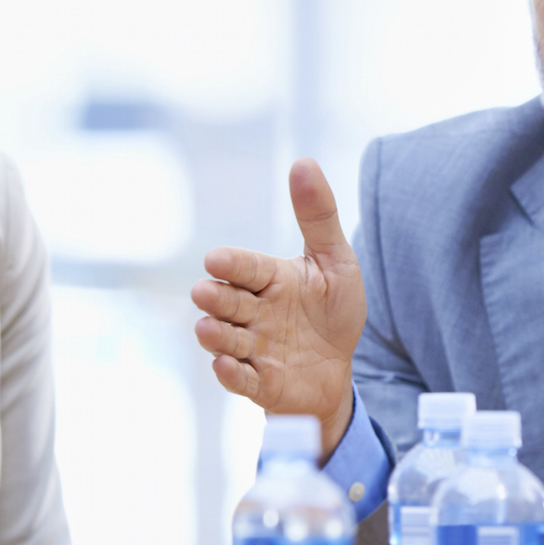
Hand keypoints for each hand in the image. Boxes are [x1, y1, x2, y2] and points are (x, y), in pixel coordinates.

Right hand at [192, 159, 366, 458]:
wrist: (338, 368)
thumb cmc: (332, 310)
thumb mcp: (334, 261)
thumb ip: (318, 216)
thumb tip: (303, 161)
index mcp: (269, 279)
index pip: (246, 268)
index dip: (231, 265)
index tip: (215, 260)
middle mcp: (254, 312)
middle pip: (228, 302)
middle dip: (215, 299)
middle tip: (205, 294)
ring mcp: (254, 349)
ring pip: (227, 340)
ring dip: (215, 336)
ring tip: (208, 330)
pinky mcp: (259, 382)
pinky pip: (241, 379)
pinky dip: (231, 374)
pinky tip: (226, 365)